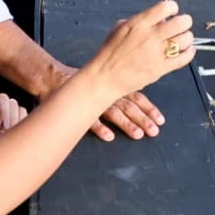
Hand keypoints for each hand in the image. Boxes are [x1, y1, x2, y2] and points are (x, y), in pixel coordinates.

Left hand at [0, 93, 26, 147]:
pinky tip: (16, 134)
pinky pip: (22, 112)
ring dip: (13, 120)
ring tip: (10, 135)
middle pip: (1, 99)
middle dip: (3, 113)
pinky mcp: (17, 111)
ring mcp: (6, 104)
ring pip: (13, 105)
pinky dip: (21, 123)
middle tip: (3, 128)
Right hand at [41, 63, 167, 141]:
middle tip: (154, 131)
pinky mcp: (78, 108)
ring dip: (126, 124)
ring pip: (113, 112)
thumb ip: (121, 89)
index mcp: (115, 86)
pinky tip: (109, 136)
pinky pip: (89, 119)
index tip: (160, 120)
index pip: (137, 97)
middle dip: (143, 119)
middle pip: (129, 106)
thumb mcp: (105, 81)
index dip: (149, 109)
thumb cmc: (83, 81)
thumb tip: (140, 102)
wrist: (54, 78)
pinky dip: (100, 127)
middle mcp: (107, 92)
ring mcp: (93, 100)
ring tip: (138, 135)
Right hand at [86, 0, 192, 127]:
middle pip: (181, 22)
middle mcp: (151, 36)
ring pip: (184, 40)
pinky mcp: (161, 68)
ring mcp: (157, 53)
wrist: (106, 76)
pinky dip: (189, 53)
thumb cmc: (110, 51)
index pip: (165, 7)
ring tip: (183, 38)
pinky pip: (183, 59)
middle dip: (184, 21)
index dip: (172, 7)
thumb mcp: (120, 28)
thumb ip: (140, 21)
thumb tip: (158, 19)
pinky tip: (188, 50)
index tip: (171, 12)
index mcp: (139, 23)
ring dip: (187, 37)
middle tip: (182, 24)